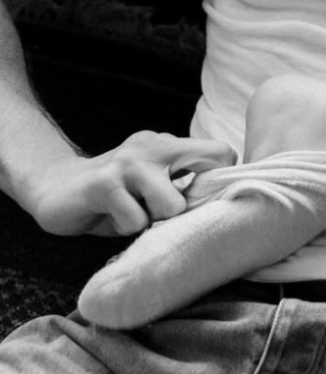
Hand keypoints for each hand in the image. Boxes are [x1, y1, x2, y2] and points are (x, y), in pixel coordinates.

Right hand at [25, 131, 235, 237]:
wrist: (55, 189)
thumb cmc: (114, 197)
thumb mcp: (152, 188)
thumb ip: (180, 189)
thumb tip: (220, 208)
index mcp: (170, 145)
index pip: (219, 152)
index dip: (222, 182)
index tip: (205, 203)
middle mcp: (154, 146)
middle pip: (206, 171)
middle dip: (192, 204)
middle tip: (161, 214)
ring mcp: (129, 162)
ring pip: (171, 204)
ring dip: (153, 220)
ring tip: (133, 216)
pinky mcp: (104, 183)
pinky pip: (134, 220)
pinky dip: (126, 228)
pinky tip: (111, 218)